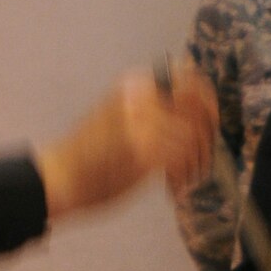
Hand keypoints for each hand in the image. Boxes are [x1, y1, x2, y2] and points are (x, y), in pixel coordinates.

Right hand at [34, 62, 217, 218]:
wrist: (59, 176)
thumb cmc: (91, 154)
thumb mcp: (123, 116)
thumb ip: (154, 110)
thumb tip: (196, 108)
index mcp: (136, 85)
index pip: (190, 81)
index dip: (208, 105)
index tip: (210, 128)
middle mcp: (140, 97)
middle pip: (198, 111)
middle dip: (207, 139)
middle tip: (202, 160)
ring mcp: (141, 122)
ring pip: (193, 139)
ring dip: (195, 165)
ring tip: (184, 180)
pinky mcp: (142, 150)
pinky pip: (182, 161)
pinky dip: (183, 178)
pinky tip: (172, 188)